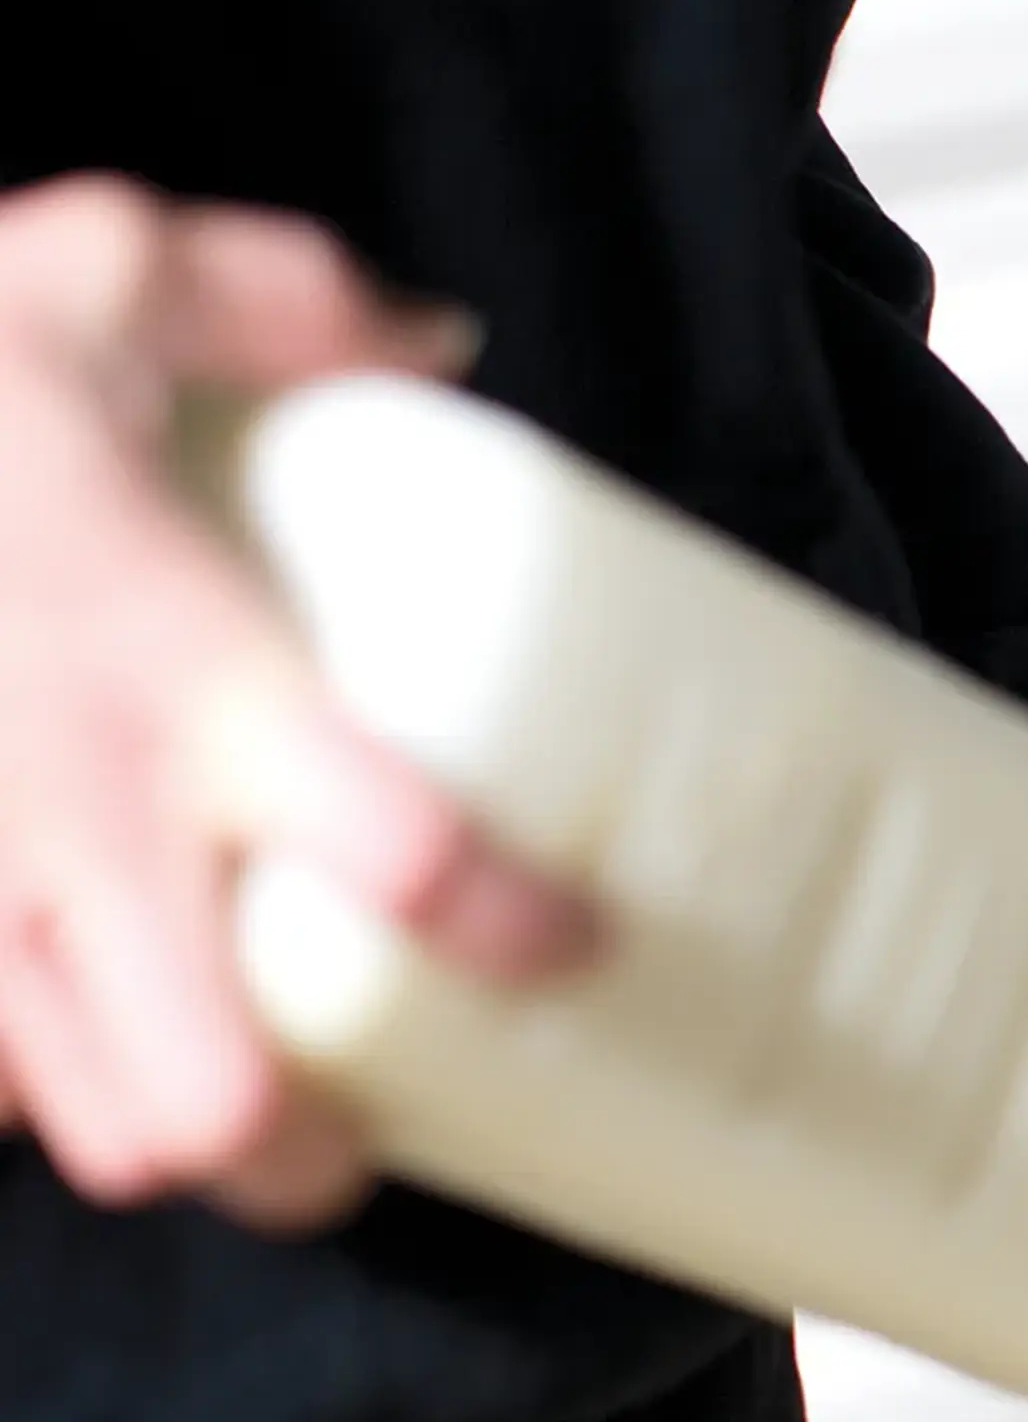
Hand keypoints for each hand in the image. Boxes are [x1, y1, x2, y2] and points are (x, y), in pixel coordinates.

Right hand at [0, 175, 603, 1231]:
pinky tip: (72, 1025)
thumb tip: (438, 337)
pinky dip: (28, 1083)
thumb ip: (274, 295)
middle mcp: (69, 817)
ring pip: (87, 1132)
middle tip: (358, 1107)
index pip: (407, 860)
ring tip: (236, 1090)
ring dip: (171, 1132)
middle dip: (304, 1150)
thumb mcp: (90, 271)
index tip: (579, 942)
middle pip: (217, 1107)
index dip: (519, 935)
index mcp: (179, 672)